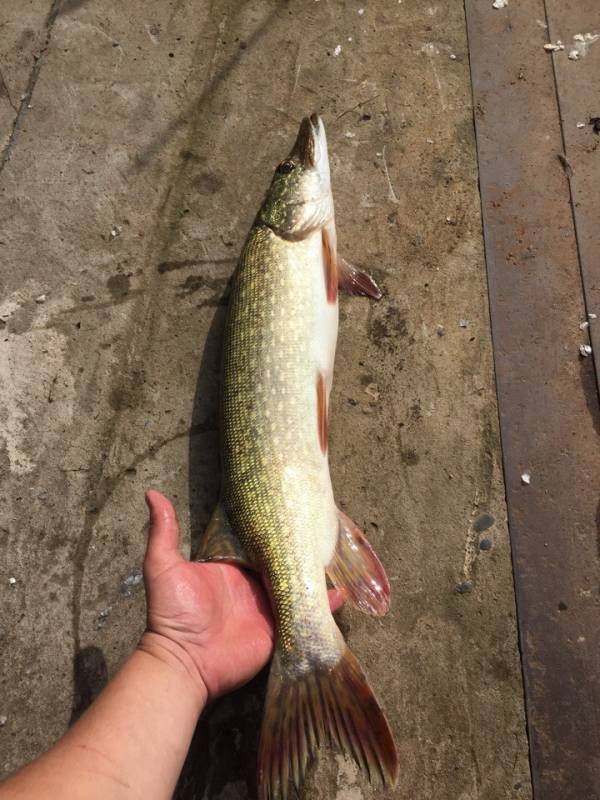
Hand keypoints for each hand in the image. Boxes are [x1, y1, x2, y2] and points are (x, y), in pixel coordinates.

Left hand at [141, 490, 343, 703]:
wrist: (183, 661)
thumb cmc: (172, 614)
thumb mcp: (163, 567)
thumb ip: (163, 533)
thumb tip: (152, 494)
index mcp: (233, 567)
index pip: (259, 543)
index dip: (274, 529)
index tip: (293, 508)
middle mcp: (253, 585)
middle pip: (282, 563)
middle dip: (300, 550)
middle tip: (324, 528)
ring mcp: (268, 608)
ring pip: (297, 587)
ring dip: (314, 575)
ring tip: (336, 555)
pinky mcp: (280, 631)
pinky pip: (305, 616)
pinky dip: (323, 607)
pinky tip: (339, 594)